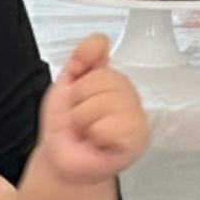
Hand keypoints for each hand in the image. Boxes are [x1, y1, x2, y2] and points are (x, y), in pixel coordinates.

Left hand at [37, 35, 148, 184]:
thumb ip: (82, 58)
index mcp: (114, 81)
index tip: (77, 99)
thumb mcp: (68, 85)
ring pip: (103, 103)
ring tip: (87, 132)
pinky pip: (113, 126)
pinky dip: (97, 135)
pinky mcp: (137, 139)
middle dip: (79, 103)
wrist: (62, 160)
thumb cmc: (67, 127)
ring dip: (84, 121)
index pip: (97, 61)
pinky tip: (99, 142)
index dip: (77, 84)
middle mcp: (129, 96)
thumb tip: (101, 39)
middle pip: (100, 81)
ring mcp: (136, 117)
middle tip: (81, 120)